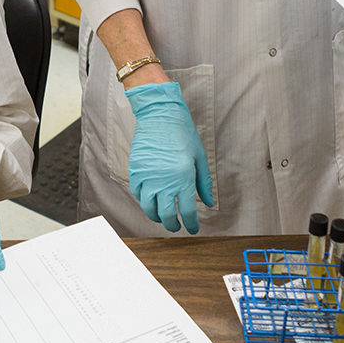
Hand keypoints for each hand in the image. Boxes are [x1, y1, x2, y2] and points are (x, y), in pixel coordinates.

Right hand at [125, 82, 212, 233]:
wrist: (159, 114)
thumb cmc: (182, 133)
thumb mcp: (199, 157)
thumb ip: (204, 182)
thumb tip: (208, 202)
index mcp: (183, 178)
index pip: (188, 212)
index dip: (191, 224)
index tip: (193, 228)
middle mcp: (164, 181)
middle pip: (167, 215)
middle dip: (173, 225)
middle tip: (177, 226)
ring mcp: (147, 177)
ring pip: (149, 208)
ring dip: (157, 217)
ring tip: (162, 217)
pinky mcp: (135, 171)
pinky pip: (137, 194)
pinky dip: (144, 201)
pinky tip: (151, 200)